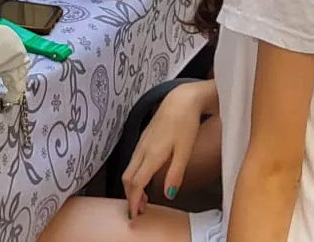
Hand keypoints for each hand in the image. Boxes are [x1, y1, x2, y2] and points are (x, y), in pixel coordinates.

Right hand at [121, 84, 205, 218]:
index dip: (134, 200)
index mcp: (152, 155)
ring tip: (142, 200)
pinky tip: (145, 179)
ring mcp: (141, 144)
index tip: (135, 214)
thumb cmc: (185, 124)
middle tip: (138, 211)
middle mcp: (142, 150)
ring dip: (132, 187)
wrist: (181, 100)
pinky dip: (135, 176)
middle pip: (128, 178)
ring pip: (129, 169)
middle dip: (130, 196)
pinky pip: (133, 162)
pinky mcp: (144, 139)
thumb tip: (169, 195)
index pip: (136, 183)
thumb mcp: (185, 151)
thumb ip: (175, 173)